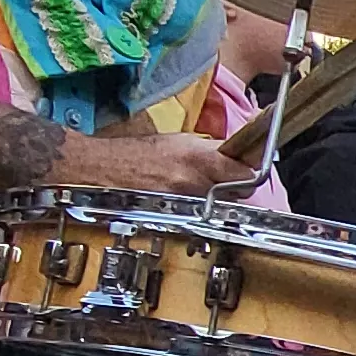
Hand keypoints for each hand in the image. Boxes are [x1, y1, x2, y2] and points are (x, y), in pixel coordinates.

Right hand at [59, 130, 251, 195]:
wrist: (103, 170)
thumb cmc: (137, 153)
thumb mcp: (178, 141)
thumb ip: (208, 150)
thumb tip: (232, 155)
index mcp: (198, 156)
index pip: (243, 172)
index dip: (251, 172)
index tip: (252, 167)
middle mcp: (194, 180)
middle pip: (236, 193)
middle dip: (237, 187)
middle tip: (230, 179)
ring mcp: (184, 200)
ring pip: (218, 204)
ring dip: (217, 198)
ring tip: (201, 188)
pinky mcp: (174, 214)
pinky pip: (199, 213)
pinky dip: (199, 208)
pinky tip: (186, 198)